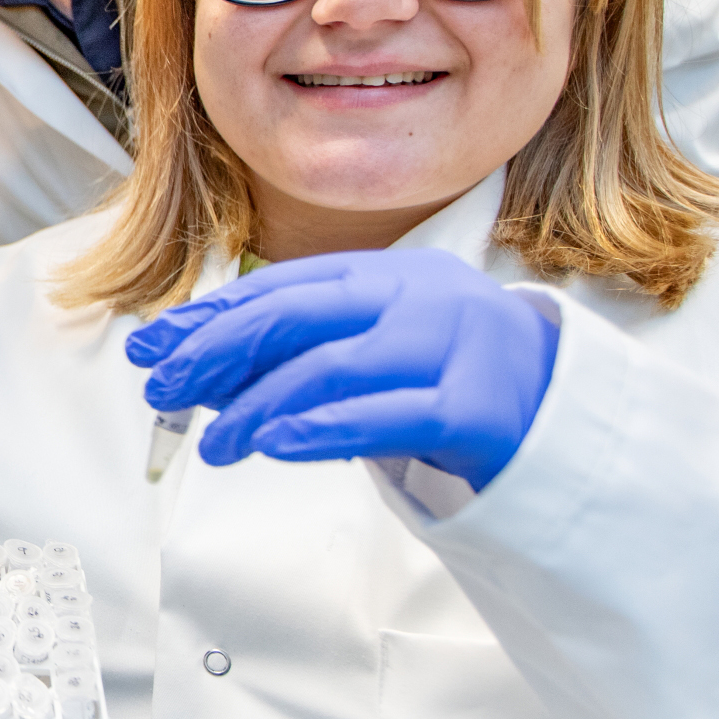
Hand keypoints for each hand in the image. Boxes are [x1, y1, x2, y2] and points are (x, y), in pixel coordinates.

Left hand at [123, 250, 557, 490]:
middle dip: (219, 350)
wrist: (564, 411)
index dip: (211, 317)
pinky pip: (388, 416)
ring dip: (259, 406)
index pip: (281, 287)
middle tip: (164, 388)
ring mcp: (454, 346)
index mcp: (388, 273)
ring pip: (334, 366)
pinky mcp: (479, 407)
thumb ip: (301, 353)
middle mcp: (420, 296)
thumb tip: (199, 373)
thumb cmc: (450, 379)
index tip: (154, 347)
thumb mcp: (375, 349)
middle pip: (298, 314)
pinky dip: (325, 428)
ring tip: (215, 444)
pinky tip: (277, 445)